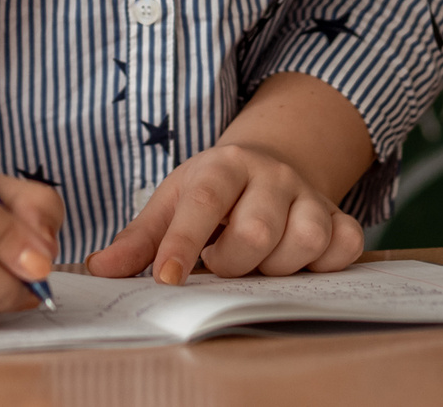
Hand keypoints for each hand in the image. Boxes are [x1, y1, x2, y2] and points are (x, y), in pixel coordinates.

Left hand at [85, 140, 364, 282]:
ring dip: (275, 268)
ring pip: (302, 242)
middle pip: (255, 232)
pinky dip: (321, 266)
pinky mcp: (340, 217)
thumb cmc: (214, 192)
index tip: (166, 279)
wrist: (271, 164)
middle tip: (221, 262)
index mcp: (222, 165)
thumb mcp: (173, 201)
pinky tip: (297, 261)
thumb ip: (140, 238)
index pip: (202, 202)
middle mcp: (270, 174)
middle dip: (232, 263)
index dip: (183, 243)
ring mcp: (309, 195)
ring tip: (257, 261)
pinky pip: (342, 249)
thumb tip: (100, 269)